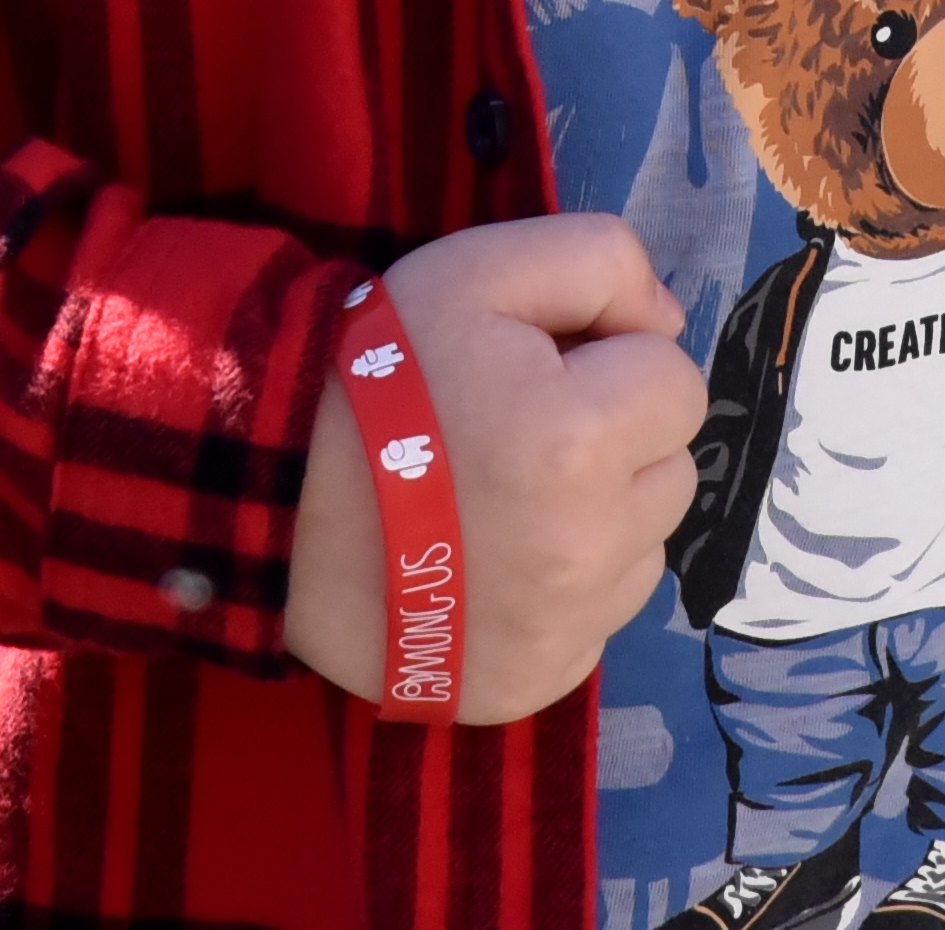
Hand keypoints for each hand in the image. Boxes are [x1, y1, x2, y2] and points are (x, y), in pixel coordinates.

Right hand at [277, 213, 704, 727]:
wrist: (269, 503)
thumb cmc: (374, 375)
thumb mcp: (473, 270)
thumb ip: (596, 260)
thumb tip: (669, 322)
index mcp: (579, 439)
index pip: (675, 380)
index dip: (612, 359)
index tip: (541, 367)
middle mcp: (587, 547)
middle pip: (671, 469)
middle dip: (617, 437)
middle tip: (522, 429)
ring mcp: (565, 629)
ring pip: (644, 546)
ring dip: (602, 514)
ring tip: (505, 496)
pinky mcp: (539, 682)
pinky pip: (600, 619)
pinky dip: (567, 588)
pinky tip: (494, 562)